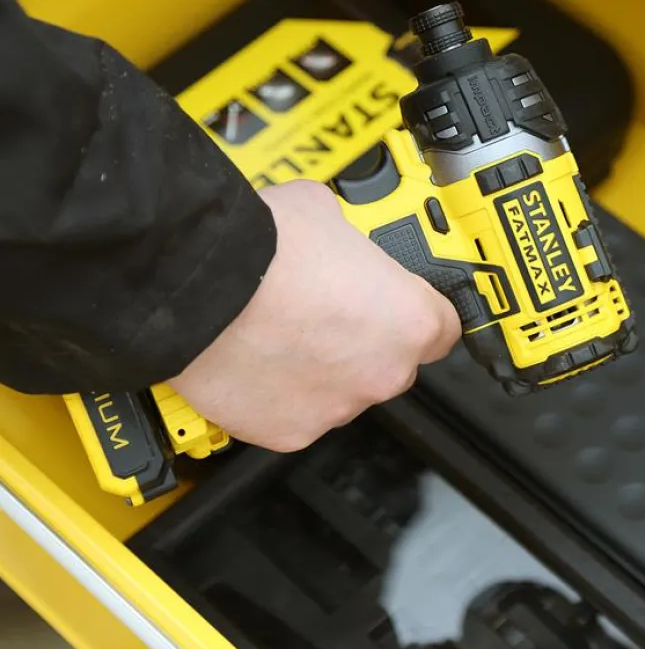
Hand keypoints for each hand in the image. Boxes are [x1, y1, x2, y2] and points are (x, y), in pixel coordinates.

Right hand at [169, 180, 460, 451]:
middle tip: (324, 316)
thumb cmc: (264, 248)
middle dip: (364, 343)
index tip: (400, 312)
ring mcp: (336, 408)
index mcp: (409, 320)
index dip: (418, 316)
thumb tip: (336, 241)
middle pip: (389, 364)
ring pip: (341, 391)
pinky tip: (257, 363)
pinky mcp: (289, 433)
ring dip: (322, 370)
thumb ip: (350, 241)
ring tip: (280, 336)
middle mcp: (382, 373)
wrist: (196, 285)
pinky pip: (295, 414)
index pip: (443, 331)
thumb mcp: (327, 215)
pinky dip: (281, 396)